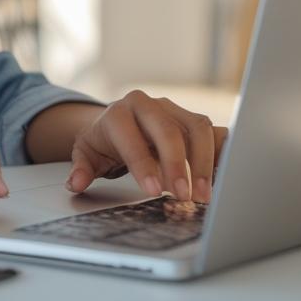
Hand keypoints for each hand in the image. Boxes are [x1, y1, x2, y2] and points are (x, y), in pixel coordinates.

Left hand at [64, 90, 227, 203]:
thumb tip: (76, 183)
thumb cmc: (104, 140)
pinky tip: (225, 176)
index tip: (155, 191)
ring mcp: (174, 109)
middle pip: (168, 129)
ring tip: (203, 194)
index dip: (143, 164)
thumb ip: (81, 168)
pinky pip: (213, 131)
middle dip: (178, 164)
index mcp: (119, 112)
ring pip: (196, 128)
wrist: (119, 120)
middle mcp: (149, 105)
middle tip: (184, 195)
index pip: (132, 137)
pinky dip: (221, 152)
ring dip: (203, 162)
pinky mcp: (192, 118)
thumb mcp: (86, 152)